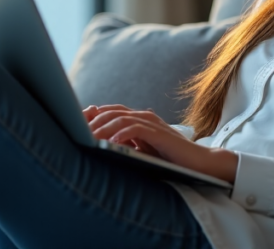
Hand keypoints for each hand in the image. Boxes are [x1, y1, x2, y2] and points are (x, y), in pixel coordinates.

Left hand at [81, 104, 237, 183]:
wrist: (199, 163)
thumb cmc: (170, 159)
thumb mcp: (142, 150)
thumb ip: (125, 145)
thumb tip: (100, 147)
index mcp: (138, 119)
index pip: (110, 111)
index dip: (91, 115)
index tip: (74, 123)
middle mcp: (144, 117)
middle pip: (111, 111)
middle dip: (92, 119)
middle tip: (75, 128)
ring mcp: (152, 123)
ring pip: (121, 117)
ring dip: (103, 126)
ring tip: (88, 136)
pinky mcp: (160, 133)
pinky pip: (137, 128)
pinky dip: (122, 132)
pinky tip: (112, 140)